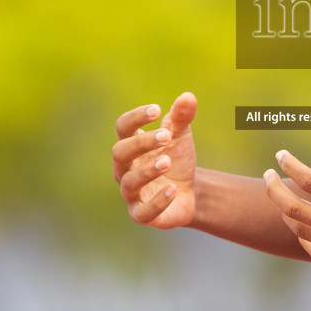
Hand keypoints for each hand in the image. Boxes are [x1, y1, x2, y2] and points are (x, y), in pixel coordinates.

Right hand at [112, 92, 197, 229]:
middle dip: (141, 143)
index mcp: (131, 145)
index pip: (123, 127)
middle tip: (166, 136)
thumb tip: (188, 96)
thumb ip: (182, 118)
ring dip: (147, 171)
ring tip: (167, 161)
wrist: (190, 192)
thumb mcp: (181, 137)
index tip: (157, 110)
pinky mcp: (143, 214)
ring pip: (129, 182)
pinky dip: (158, 201)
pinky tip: (173, 189)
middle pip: (120, 152)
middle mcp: (125, 168)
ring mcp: (132, 192)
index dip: (136, 117)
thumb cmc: (177, 159)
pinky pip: (143, 211)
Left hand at [262, 137, 310, 278]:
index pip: (310, 182)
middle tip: (268, 175)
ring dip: (284, 210)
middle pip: (294, 208)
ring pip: (299, 230)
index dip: (291, 165)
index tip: (281, 154)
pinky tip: (301, 224)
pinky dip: (301, 235)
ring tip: (280, 195)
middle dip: (273, 189)